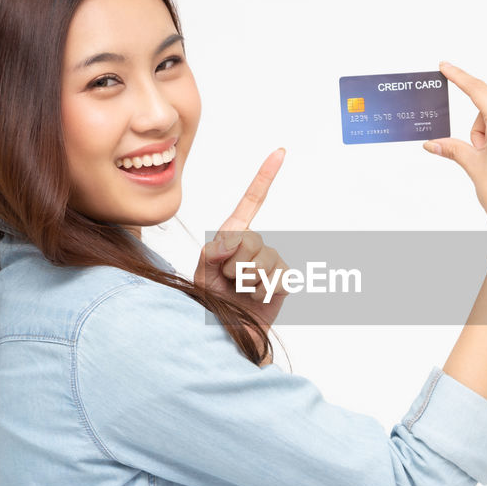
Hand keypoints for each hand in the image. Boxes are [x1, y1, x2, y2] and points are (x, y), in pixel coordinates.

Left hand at [193, 148, 291, 352]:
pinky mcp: (283, 281)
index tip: (280, 153)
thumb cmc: (210, 302)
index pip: (252, 201)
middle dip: (234, 262)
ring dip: (246, 280)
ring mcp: (272, 263)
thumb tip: (233, 243)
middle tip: (227, 280)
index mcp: (233, 236)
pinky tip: (254, 297)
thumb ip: (215, 250)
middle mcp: (255, 246)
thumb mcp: (203, 270)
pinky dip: (261, 290)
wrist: (223, 332)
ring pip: (263, 259)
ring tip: (239, 291)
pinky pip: (277, 276)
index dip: (265, 176)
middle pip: (251, 238)